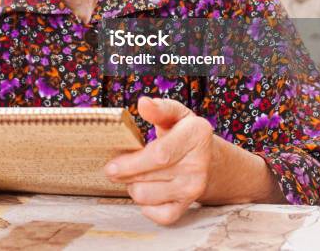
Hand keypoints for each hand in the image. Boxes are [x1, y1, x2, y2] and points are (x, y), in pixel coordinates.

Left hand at [104, 96, 213, 225]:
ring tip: (133, 176)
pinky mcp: (188, 205)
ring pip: (148, 197)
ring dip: (133, 188)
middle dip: (125, 174)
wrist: (208, 158)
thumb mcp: (175, 113)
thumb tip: (143, 103)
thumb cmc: (184, 132)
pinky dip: (146, 207)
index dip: (132, 162)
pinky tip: (145, 192)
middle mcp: (198, 165)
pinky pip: (159, 216)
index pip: (159, 154)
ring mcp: (194, 188)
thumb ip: (159, 108)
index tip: (111, 165)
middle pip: (149, 177)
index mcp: (196, 135)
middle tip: (114, 169)